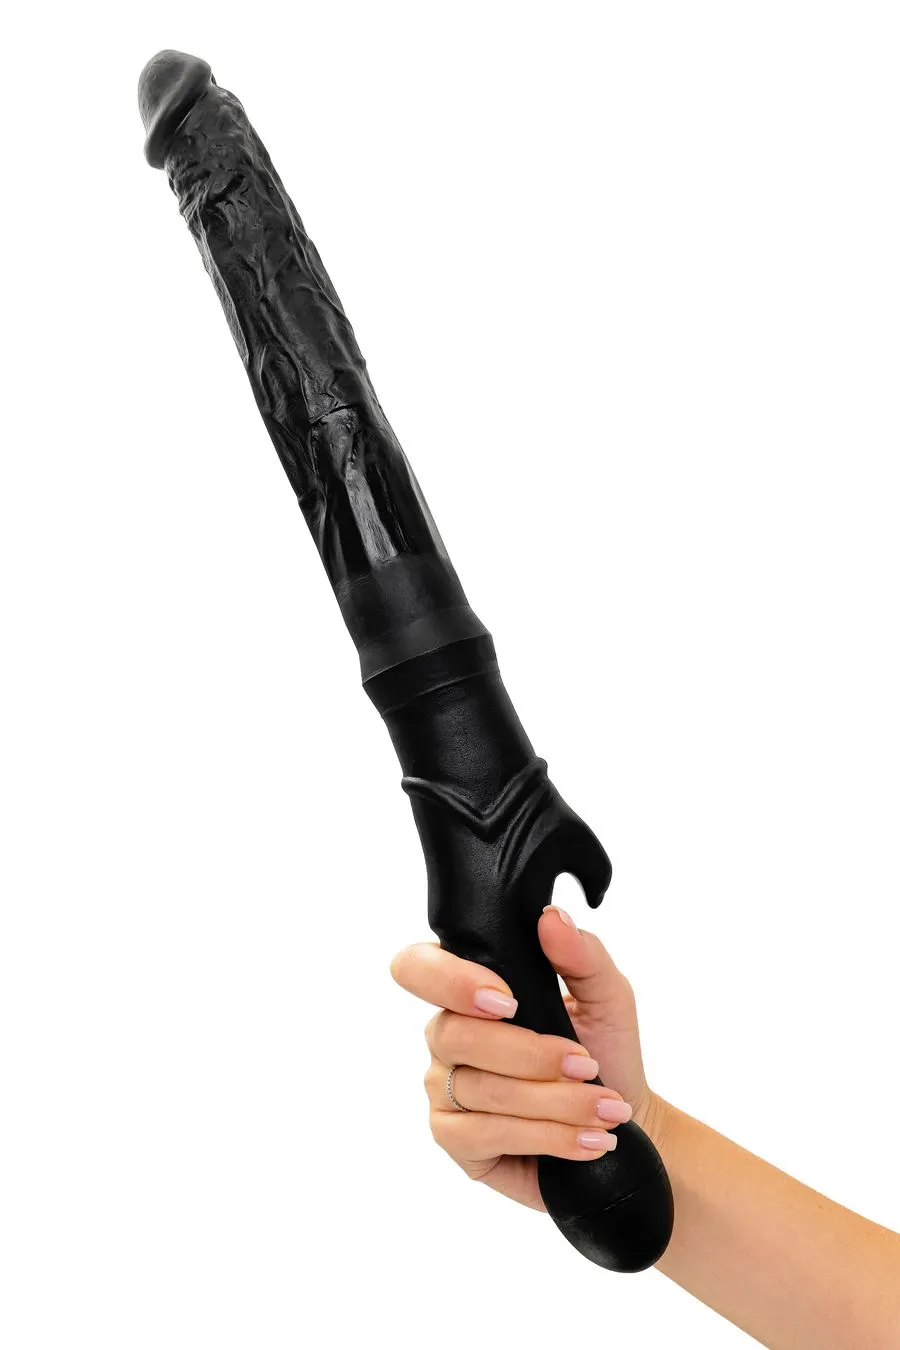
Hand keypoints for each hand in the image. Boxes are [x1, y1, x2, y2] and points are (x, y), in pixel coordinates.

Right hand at [390, 904, 661, 1210]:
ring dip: (555, 1101)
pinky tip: (587, 1141)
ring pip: (482, 1091)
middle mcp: (446, 1036)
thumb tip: (551, 919)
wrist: (620, 1121)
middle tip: (587, 1064)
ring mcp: (444, 1090)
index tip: (508, 1000)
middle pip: (456, 1036)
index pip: (417, 967)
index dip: (449, 981)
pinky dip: (547, 1137)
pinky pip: (487, 1135)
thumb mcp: (607, 996)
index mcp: (468, 989)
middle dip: (532, 1055)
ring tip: (604, 1109)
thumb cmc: (606, 1050)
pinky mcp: (456, 1141)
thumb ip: (581, 954)